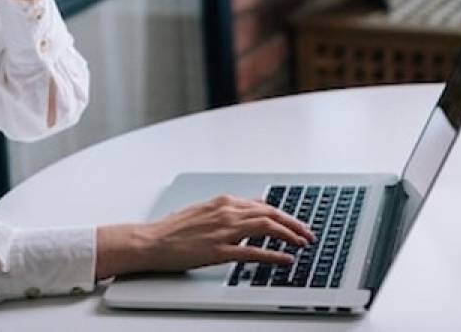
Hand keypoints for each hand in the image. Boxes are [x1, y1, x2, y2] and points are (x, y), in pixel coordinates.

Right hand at [94, 195, 315, 279]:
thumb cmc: (174, 229)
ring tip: (302, 244)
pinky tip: (285, 260)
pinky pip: (253, 252)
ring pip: (266, 227)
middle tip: (308, 234)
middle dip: (294, 223)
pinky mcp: (218, 250)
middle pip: (270, 213)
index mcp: (223, 201)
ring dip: (289, 235)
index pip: (263, 204)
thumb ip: (227, 211)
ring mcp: (223, 231)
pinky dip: (274, 255)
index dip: (284, 214)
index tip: (296, 223)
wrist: (152, 240)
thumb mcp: (204, 211)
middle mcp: (226, 211)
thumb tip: (248, 212)